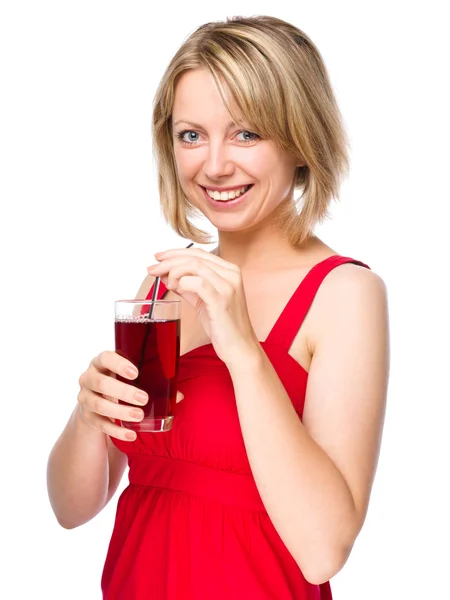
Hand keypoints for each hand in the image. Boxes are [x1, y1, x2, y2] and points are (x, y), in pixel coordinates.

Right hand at [77, 350, 183, 440]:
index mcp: (101, 362)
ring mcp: (85, 397)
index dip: (118, 364)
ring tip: (139, 416)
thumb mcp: (130, 378)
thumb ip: (152, 381)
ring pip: (99, 405)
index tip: (136, 373)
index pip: (105, 358)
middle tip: (144, 398)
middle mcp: (89, 377)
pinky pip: (100, 424)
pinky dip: (116, 431)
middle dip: (123, 392)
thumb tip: (179, 395)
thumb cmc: (120, 382)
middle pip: (101, 383)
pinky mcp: (87, 416)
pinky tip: (131, 434)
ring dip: (120, 412)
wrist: (96, 399)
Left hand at [147, 248, 259, 365]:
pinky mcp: (221, 300)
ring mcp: (228, 286)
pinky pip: (198, 283)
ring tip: (166, 284)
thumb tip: (166, 275)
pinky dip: (183, 283)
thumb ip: (187, 286)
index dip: (175, 253)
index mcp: (229, 271)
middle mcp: (231, 275)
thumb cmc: (223, 326)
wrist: (239, 348)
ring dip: (174, 272)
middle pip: (195, 257)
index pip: (199, 253)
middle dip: (169, 261)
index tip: (158, 257)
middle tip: (152, 269)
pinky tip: (177, 290)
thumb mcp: (203, 301)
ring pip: (195, 266)